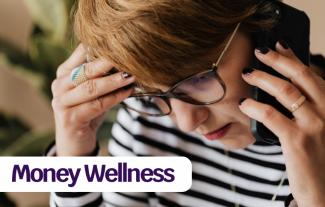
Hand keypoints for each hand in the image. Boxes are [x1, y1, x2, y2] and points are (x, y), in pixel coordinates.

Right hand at [51, 44, 134, 155]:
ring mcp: (61, 102)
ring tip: (131, 75)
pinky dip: (114, 98)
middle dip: (109, 63)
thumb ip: (102, 76)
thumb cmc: (87, 111)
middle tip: (129, 57)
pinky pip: (96, 105)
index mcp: (64, 73)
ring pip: (91, 88)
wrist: (75, 141)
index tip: (122, 43)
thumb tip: (127, 60)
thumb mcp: (93, 90)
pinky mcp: (69, 118)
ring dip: (114, 81)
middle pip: (87, 70)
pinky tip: (127, 92)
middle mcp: (59, 85)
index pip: (81, 53)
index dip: (101, 47)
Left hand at [239, 41, 324, 206]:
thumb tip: (280, 90)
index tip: (279, 45)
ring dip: (264, 79)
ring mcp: (314, 126)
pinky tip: (243, 104)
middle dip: (279, 60)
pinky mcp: (298, 141)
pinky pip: (272, 116)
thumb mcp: (317, 128)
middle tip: (260, 51)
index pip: (311, 75)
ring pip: (286, 92)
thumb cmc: (318, 158)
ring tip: (248, 73)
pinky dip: (255, 107)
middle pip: (301, 77)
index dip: (294, 58)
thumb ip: (305, 109)